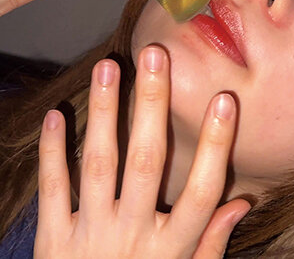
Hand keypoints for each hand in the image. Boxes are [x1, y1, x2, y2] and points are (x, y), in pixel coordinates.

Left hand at [35, 46, 250, 257]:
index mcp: (171, 250)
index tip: (225, 100)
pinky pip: (52, 189)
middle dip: (153, 106)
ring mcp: (91, 237)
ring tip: (108, 66)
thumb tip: (241, 204)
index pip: (203, 192)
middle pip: (148, 163)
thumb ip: (210, 246)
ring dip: (105, 112)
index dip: (217, 145)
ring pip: (98, 164)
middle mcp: (134, 238)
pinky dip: (52, 151)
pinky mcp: (52, 241)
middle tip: (155, 55)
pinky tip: (57, 113)